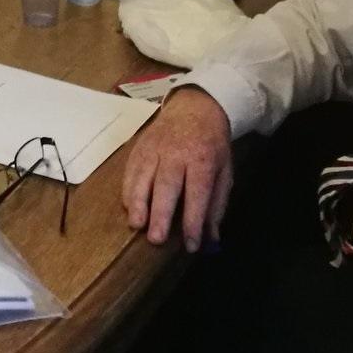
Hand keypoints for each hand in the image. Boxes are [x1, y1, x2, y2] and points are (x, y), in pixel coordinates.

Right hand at [122, 88, 232, 250]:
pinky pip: (130, 169)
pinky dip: (128, 190)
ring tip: (136, 225)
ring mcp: (155, 148)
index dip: (193, 220)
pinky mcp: (140, 146)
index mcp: (203, 159)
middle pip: (167, 184)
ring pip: (143, 176)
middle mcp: (177, 152)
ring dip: (139, 202)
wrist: (194, 107)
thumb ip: (216, 205)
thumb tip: (210, 240)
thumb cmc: (211, 145)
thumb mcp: (224, 172)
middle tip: (156, 239)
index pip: (198, 192)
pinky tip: (129, 208)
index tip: (190, 245)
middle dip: (161, 213)